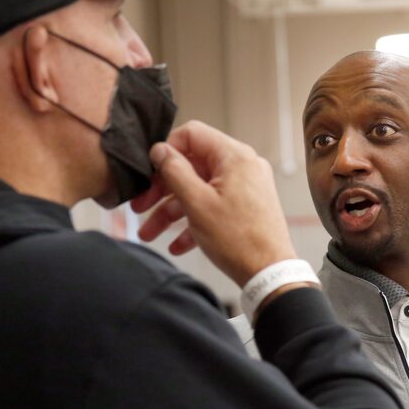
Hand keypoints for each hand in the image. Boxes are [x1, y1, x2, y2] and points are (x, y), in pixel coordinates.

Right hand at [131, 121, 297, 287]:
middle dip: (162, 189)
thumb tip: (160, 150)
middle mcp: (242, 167)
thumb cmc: (238, 240)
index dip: (166, 150)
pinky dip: (193, 222)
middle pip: (192, 166)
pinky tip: (176, 245)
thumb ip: (174, 171)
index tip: (148, 171)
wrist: (269, 273)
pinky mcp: (245, 208)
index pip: (192, 134)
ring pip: (198, 191)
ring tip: (149, 234)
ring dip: (171, 212)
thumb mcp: (196, 203)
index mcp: (233, 156)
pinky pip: (213, 207)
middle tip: (140, 206)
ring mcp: (245, 188)